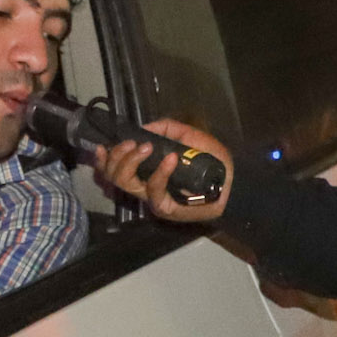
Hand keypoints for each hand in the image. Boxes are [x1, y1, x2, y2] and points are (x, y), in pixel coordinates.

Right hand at [92, 118, 231, 223]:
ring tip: (146, 147)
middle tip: (133, 143)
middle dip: (118, 156)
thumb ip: (165, 128)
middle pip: (114, 176)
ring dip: (132, 162)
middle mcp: (145, 186)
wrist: (234, 180)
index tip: (102, 146)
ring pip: (127, 184)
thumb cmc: (211, 159)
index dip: (103, 159)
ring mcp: (154, 198)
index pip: (114, 169)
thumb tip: (142, 127)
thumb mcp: (187, 135)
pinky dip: (160, 173)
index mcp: (146, 171)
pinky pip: (154, 191)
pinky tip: (171, 159)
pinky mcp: (166, 208)